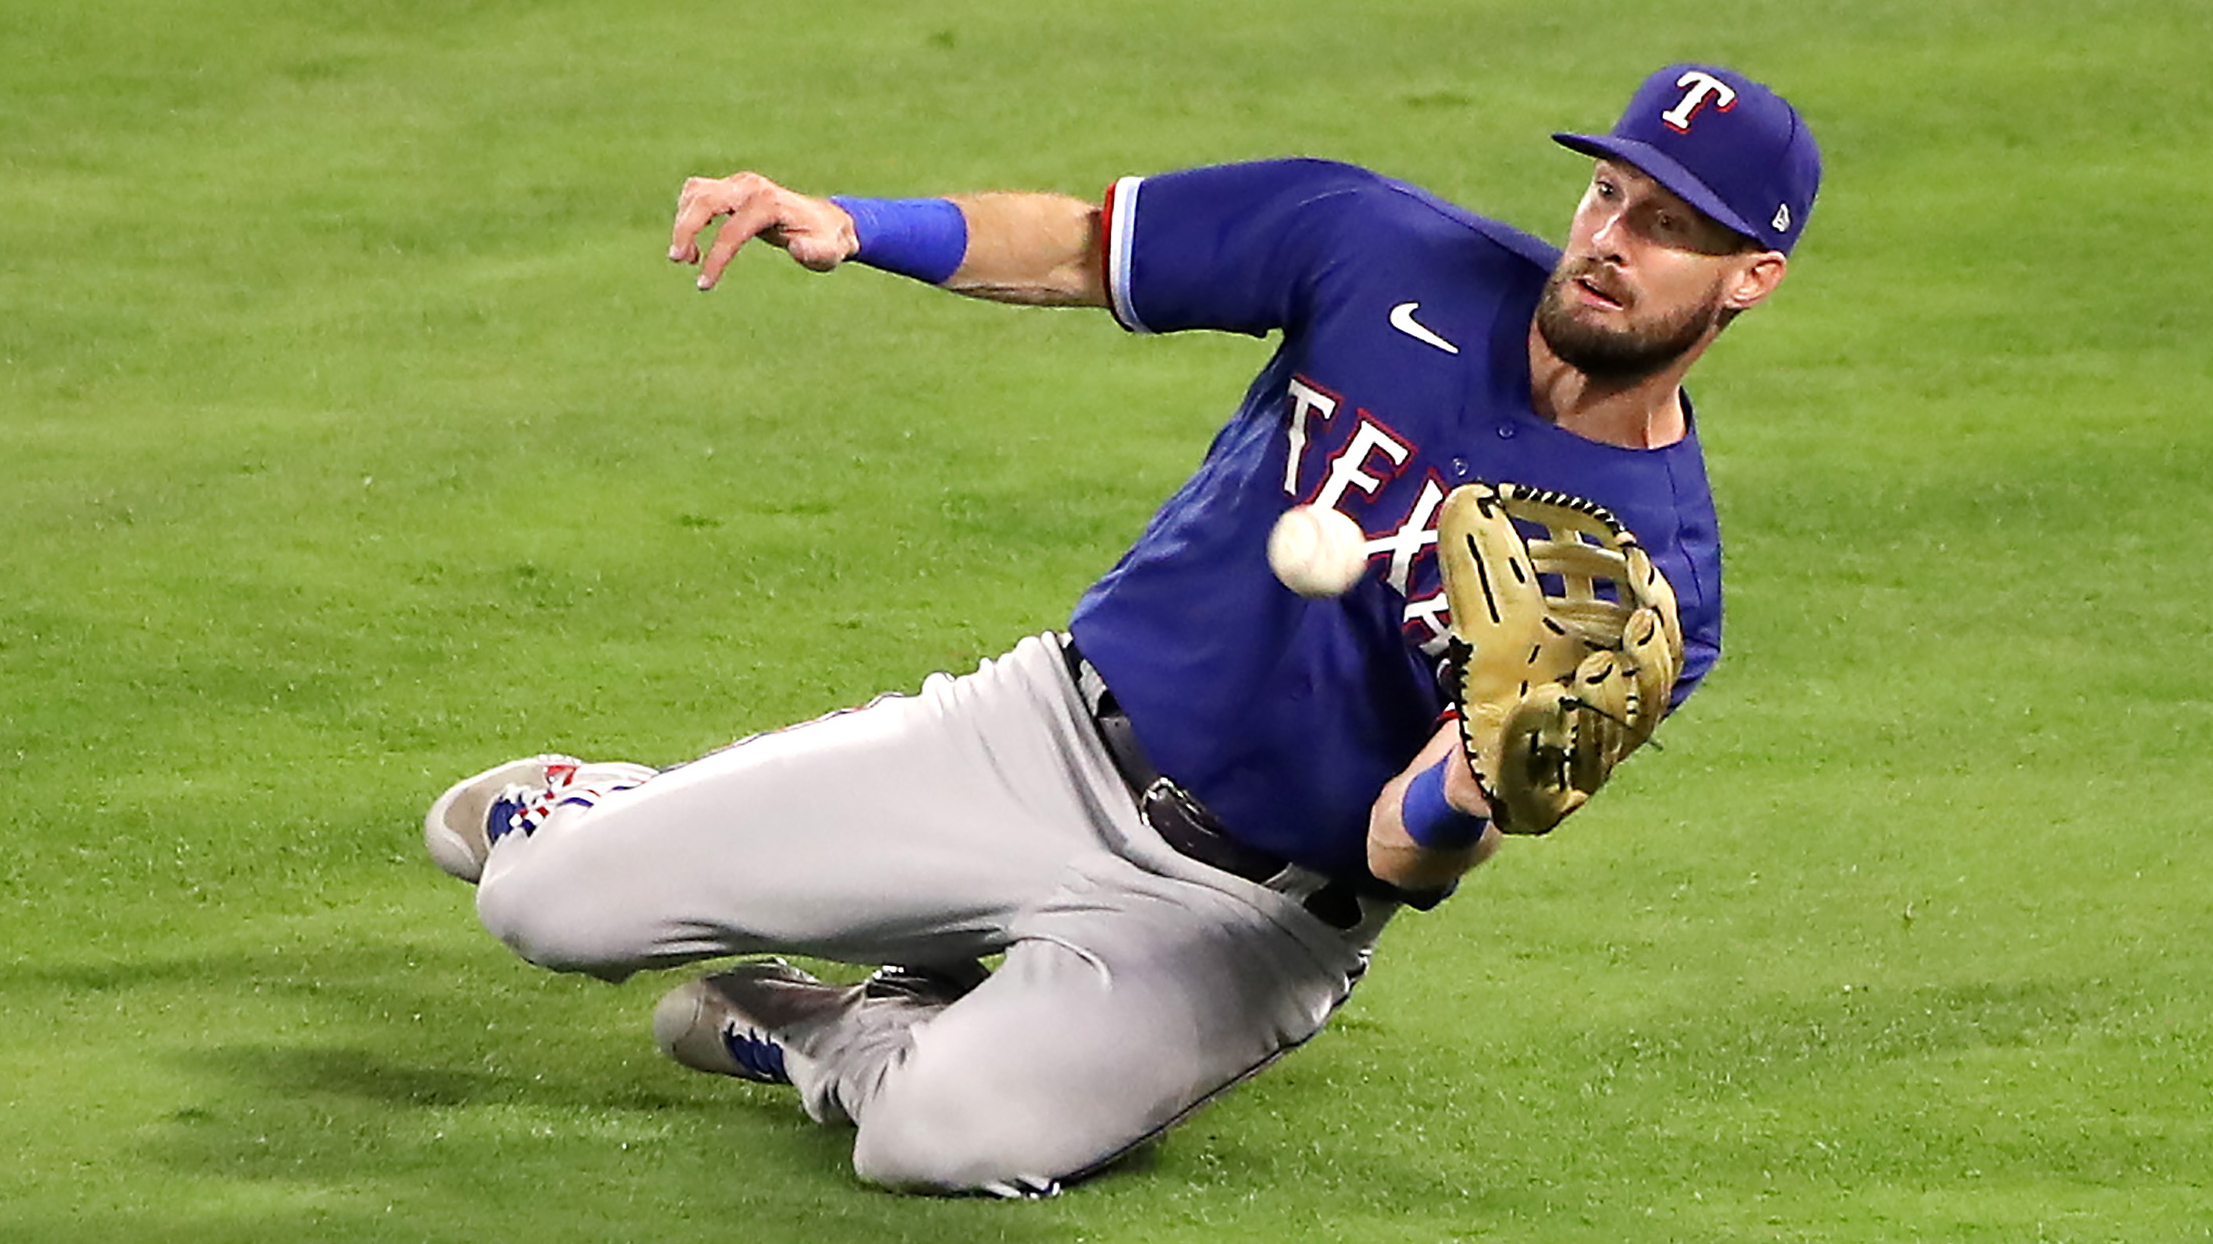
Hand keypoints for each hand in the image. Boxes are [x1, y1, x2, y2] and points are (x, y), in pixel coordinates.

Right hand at [668, 172, 859, 289]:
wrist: (826, 221)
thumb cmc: (825, 241)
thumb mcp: (828, 252)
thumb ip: (815, 252)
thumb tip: (797, 248)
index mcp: (769, 204)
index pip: (732, 230)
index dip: (716, 258)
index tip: (704, 285)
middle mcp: (751, 187)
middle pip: (704, 200)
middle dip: (685, 229)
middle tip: (678, 260)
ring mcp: (739, 184)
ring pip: (696, 193)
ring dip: (683, 222)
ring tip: (688, 258)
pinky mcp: (732, 187)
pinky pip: (698, 194)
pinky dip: (687, 215)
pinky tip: (693, 244)